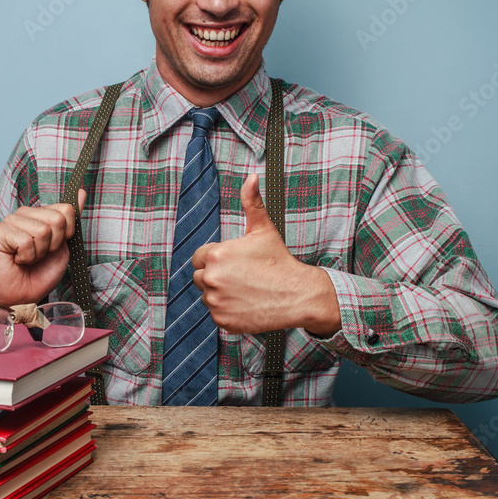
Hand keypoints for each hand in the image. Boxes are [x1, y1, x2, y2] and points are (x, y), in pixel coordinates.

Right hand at [0, 190, 84, 308]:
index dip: (66, 233)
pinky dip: (26, 257)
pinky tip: (17, 259)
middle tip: (39, 255)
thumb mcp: (63, 247)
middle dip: (53, 244)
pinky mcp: (0, 232)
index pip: (66, 209)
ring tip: (28, 258)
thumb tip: (81, 192)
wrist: (22, 295)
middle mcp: (26, 213)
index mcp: (41, 215)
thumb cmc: (40, 273)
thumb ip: (71, 221)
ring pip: (42, 230)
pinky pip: (25, 241)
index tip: (54, 247)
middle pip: (57, 219)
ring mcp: (11, 221)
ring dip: (38, 252)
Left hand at [192, 174, 339, 335]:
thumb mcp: (263, 229)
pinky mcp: (223, 320)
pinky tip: (245, 303)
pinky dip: (227, 311)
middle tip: (240, 277)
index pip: (199, 257)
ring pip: (207, 296)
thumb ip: (251, 202)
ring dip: (220, 294)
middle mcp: (212, 279)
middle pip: (200, 277)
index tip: (233, 263)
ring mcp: (216, 302)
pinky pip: (216, 314)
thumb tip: (251, 178)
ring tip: (244, 289)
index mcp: (217, 255)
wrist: (297, 294)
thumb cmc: (279, 262)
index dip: (216, 259)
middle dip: (216, 276)